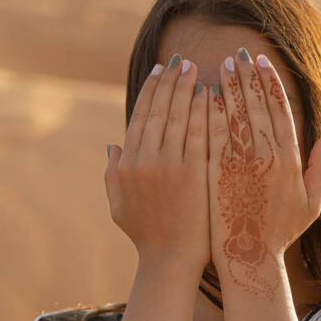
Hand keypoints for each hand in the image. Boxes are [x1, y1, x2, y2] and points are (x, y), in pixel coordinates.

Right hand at [105, 55, 210, 266]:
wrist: (170, 260)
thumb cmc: (146, 236)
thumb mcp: (119, 205)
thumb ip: (113, 173)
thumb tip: (111, 146)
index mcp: (128, 165)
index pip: (140, 117)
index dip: (150, 91)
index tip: (160, 72)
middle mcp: (146, 161)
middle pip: (158, 110)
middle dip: (170, 81)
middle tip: (180, 60)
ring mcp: (170, 166)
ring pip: (178, 116)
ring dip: (186, 88)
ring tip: (194, 68)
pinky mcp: (194, 173)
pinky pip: (199, 133)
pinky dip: (202, 110)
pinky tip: (208, 93)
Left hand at [206, 48, 320, 295]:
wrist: (248, 255)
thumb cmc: (281, 231)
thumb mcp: (311, 203)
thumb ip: (320, 169)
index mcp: (290, 159)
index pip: (279, 110)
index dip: (270, 84)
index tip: (262, 64)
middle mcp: (266, 156)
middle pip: (256, 106)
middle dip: (247, 77)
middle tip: (239, 55)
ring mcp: (240, 162)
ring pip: (234, 114)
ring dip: (229, 86)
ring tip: (223, 65)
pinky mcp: (217, 170)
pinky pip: (214, 133)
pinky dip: (211, 111)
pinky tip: (206, 94)